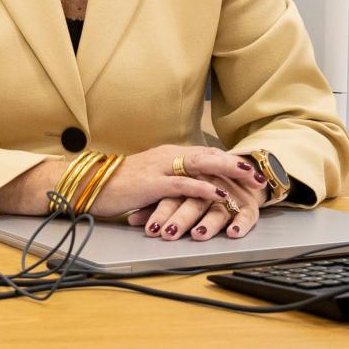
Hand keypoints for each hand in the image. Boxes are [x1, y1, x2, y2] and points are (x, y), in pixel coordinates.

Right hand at [72, 145, 237, 219]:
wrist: (87, 185)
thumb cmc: (117, 187)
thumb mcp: (149, 181)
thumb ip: (170, 183)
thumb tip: (190, 192)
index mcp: (168, 155)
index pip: (206, 154)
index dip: (230, 161)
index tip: (252, 169)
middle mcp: (167, 156)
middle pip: (210, 155)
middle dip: (237, 165)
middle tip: (261, 175)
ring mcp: (160, 168)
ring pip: (202, 164)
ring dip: (229, 171)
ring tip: (250, 180)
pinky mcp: (152, 183)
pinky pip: (183, 184)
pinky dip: (204, 188)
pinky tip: (220, 194)